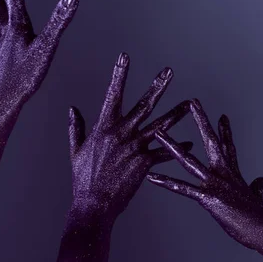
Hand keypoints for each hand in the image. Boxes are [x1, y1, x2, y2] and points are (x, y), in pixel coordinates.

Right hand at [68, 53, 191, 222]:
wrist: (94, 204)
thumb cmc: (82, 179)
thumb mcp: (76, 150)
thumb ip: (76, 127)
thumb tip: (72, 109)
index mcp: (104, 127)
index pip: (113, 94)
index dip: (120, 74)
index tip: (125, 56)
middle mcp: (122, 133)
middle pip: (144, 105)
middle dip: (158, 86)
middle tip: (169, 72)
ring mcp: (135, 147)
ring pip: (161, 126)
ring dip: (177, 114)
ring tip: (190, 104)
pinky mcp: (145, 163)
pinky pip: (165, 153)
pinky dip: (177, 148)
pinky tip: (189, 144)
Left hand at [147, 99, 262, 249]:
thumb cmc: (260, 217)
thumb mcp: (256, 197)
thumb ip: (256, 187)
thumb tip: (260, 181)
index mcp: (232, 173)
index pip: (228, 146)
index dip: (224, 131)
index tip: (222, 116)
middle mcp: (222, 172)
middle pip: (210, 141)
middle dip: (201, 120)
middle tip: (193, 102)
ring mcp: (214, 183)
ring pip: (188, 160)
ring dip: (171, 146)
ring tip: (158, 132)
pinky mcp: (208, 197)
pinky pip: (182, 188)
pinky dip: (166, 182)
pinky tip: (151, 177)